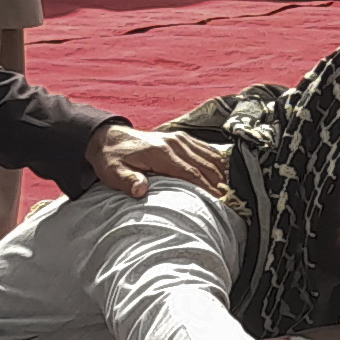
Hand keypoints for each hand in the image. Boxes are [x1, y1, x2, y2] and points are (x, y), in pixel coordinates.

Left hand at [87, 124, 228, 197]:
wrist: (109, 138)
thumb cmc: (112, 160)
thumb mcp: (113, 173)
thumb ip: (128, 181)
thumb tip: (141, 191)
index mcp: (161, 153)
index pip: (191, 173)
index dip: (206, 188)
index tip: (219, 202)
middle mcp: (174, 143)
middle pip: (205, 165)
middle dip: (219, 183)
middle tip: (230, 201)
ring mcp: (179, 138)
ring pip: (209, 155)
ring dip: (221, 172)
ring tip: (230, 190)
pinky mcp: (181, 137)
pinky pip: (205, 148)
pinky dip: (217, 160)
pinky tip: (223, 173)